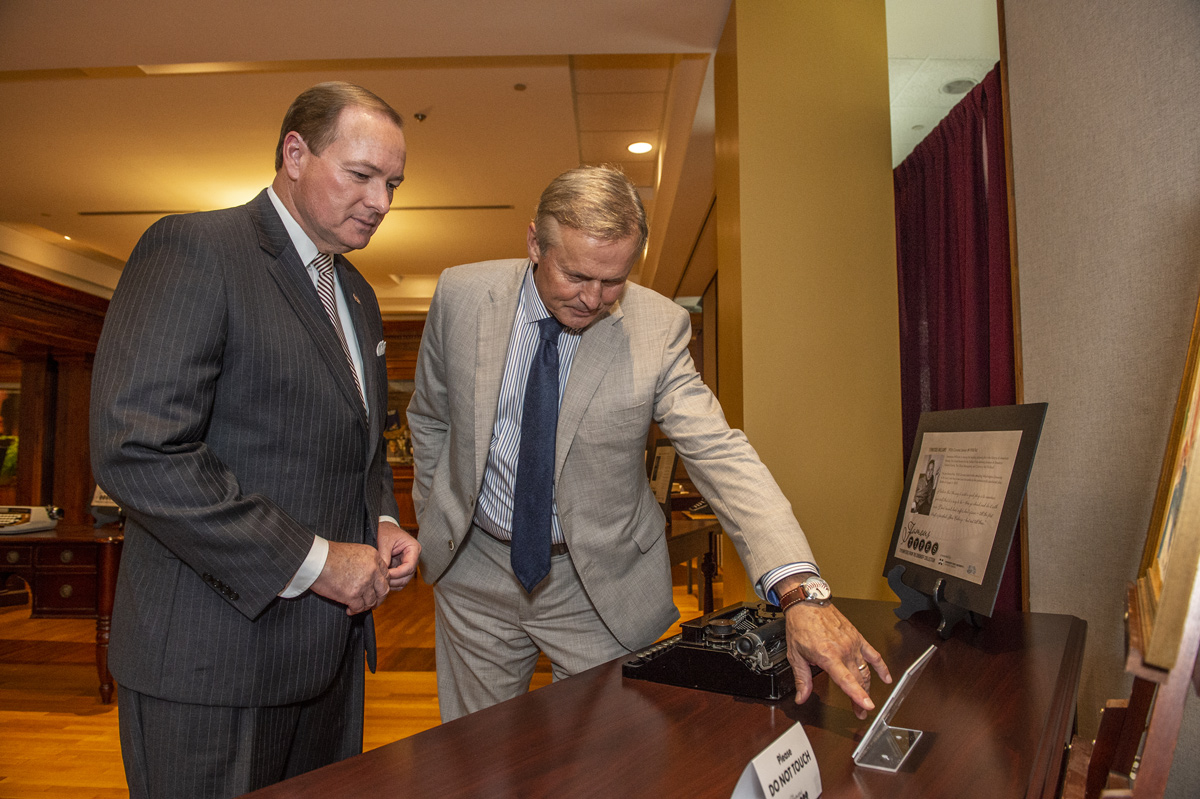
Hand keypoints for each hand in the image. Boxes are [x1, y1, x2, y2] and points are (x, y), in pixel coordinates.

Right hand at [310, 541, 389, 614]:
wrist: (316, 560)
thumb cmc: (330, 555)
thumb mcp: (355, 551)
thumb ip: (366, 562)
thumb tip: (371, 577)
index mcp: (374, 557)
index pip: (386, 575)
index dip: (381, 585)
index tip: (376, 591)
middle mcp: (372, 570)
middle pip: (383, 589)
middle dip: (379, 599)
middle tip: (373, 604)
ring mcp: (364, 583)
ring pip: (372, 600)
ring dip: (366, 606)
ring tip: (358, 607)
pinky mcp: (353, 594)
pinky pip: (359, 607)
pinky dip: (355, 611)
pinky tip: (349, 610)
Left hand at [377, 521, 420, 590]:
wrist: (385, 529)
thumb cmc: (386, 531)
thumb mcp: (385, 541)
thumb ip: (384, 556)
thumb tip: (383, 571)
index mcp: (414, 549)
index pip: (409, 566)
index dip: (398, 573)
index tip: (386, 574)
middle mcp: (413, 558)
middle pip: (408, 576)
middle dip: (395, 580)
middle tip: (381, 580)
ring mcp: (408, 564)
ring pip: (404, 581)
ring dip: (393, 583)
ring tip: (381, 580)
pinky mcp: (401, 568)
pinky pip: (399, 580)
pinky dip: (392, 583)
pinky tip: (382, 580)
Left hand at [782, 600, 891, 719]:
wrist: (807, 603)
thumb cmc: (801, 626)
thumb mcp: (795, 655)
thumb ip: (802, 679)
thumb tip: (801, 697)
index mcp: (828, 655)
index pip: (846, 679)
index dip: (857, 694)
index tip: (866, 706)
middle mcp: (843, 650)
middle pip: (858, 679)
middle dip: (861, 699)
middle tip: (860, 712)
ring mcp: (853, 643)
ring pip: (865, 670)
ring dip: (868, 687)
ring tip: (866, 701)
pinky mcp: (857, 638)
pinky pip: (873, 654)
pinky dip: (881, 667)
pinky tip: (886, 678)